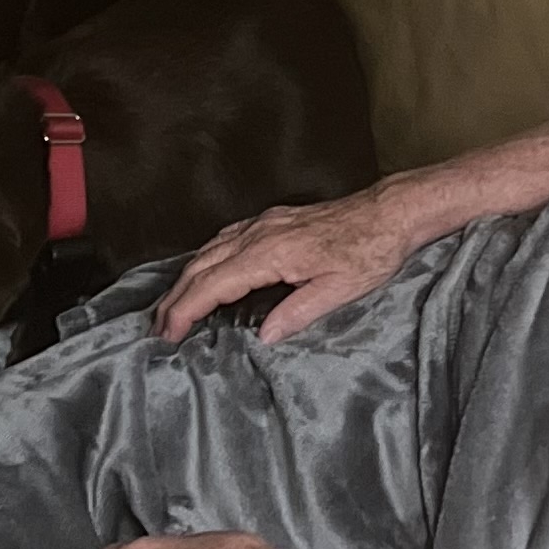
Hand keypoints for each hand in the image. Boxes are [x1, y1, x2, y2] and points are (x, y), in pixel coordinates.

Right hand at [155, 182, 433, 344]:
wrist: (389, 213)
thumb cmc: (370, 251)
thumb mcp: (339, 290)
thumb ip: (298, 312)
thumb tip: (263, 336)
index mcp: (271, 253)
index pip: (214, 285)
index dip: (186, 310)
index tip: (169, 334)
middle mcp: (259, 234)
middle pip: (201, 267)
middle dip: (175, 299)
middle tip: (158, 329)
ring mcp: (263, 224)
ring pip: (209, 250)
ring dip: (186, 279)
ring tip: (171, 307)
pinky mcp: (272, 220)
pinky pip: (225, 238)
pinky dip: (205, 259)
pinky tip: (203, 270)